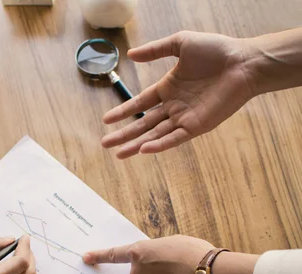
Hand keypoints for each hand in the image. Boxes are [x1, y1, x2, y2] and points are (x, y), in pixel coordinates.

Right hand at [102, 31, 259, 157]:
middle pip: (143, 124)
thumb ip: (155, 50)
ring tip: (118, 154)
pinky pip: (175, 138)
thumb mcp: (180, 43)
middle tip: (105, 144)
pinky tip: (144, 150)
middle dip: (124, 135)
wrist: (244, 62)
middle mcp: (174, 105)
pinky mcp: (197, 126)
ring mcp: (185, 117)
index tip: (106, 120)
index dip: (123, 111)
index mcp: (168, 88)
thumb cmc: (217, 50)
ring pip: (155, 134)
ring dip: (136, 144)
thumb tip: (130, 54)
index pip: (140, 103)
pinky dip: (159, 144)